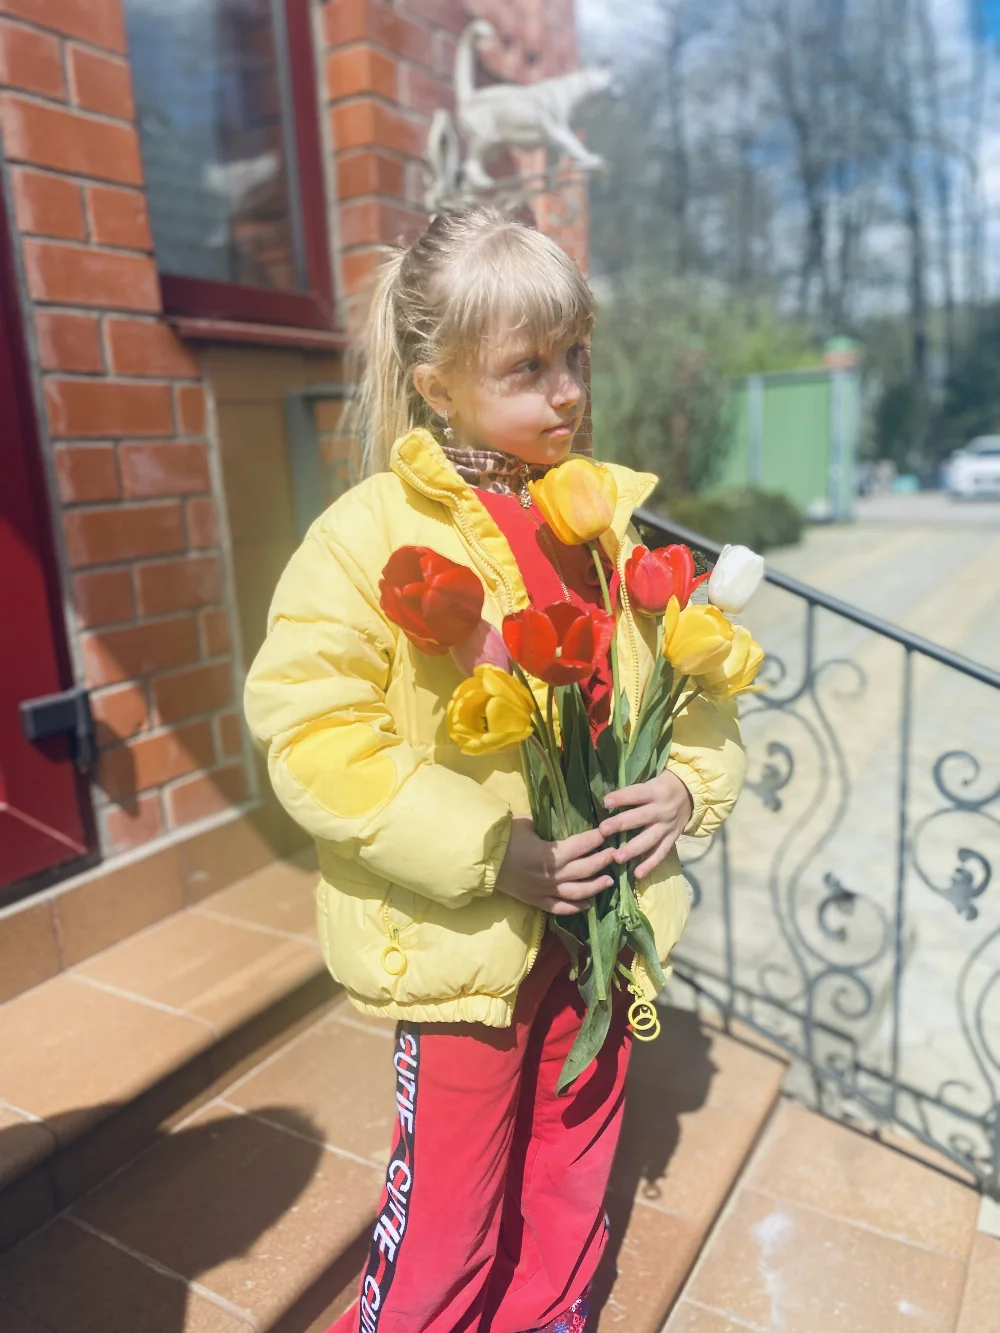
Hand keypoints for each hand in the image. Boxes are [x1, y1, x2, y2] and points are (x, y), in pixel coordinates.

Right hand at [495, 817, 616, 915]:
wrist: (482, 860)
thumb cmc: (504, 838)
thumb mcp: (527, 823)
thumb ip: (545, 824)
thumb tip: (556, 818)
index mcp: (552, 852)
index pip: (582, 844)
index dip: (597, 838)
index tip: (608, 832)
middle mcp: (554, 874)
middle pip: (585, 869)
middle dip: (603, 860)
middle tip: (615, 854)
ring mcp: (546, 890)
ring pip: (578, 892)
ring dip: (596, 886)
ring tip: (609, 880)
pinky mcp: (537, 900)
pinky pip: (560, 908)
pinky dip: (575, 908)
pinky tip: (588, 905)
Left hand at [599, 770, 692, 880]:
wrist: (691, 794)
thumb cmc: (662, 787)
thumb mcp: (650, 783)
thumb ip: (632, 793)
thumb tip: (605, 801)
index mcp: (655, 792)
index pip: (636, 794)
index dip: (621, 798)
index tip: (605, 802)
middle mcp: (662, 810)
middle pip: (640, 818)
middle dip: (621, 824)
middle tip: (603, 830)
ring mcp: (667, 826)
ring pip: (649, 839)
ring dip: (633, 849)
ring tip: (617, 858)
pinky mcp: (672, 839)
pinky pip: (660, 853)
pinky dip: (650, 864)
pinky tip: (637, 874)